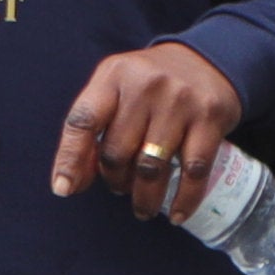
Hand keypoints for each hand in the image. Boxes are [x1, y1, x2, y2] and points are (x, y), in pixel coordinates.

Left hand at [50, 40, 241, 215]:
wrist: (207, 60)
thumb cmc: (148, 84)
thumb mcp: (113, 90)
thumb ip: (91, 131)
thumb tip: (70, 184)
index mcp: (113, 76)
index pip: (83, 121)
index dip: (69, 158)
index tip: (64, 189)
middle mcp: (145, 86)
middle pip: (117, 151)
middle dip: (114, 180)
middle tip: (119, 187)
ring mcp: (180, 101)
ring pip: (152, 167)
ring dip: (144, 197)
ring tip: (142, 208)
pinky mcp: (210, 118)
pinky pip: (194, 170)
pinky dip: (184, 199)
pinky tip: (176, 214)